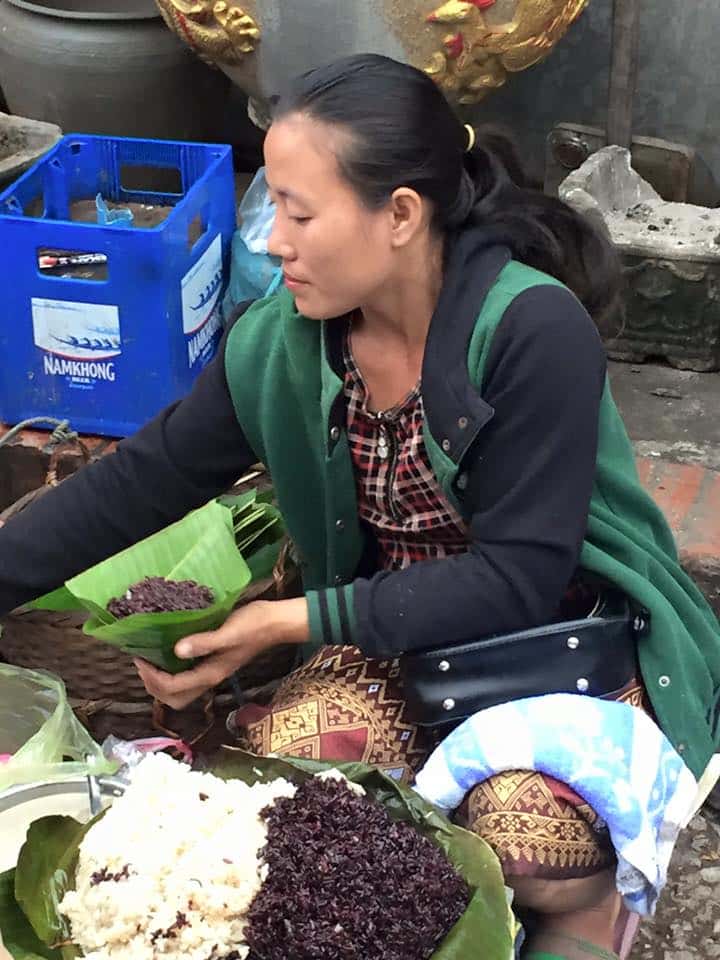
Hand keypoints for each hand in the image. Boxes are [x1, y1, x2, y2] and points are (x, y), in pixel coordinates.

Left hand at [133, 598, 307, 709]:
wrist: (275, 623)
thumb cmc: (253, 625)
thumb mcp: (228, 632)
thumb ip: (204, 642)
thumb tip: (176, 650)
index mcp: (210, 674)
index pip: (173, 688)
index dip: (152, 677)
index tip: (141, 657)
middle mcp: (209, 679)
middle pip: (174, 698)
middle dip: (153, 685)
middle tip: (142, 662)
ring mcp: (212, 673)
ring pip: (179, 691)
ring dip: (161, 682)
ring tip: (150, 660)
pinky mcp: (213, 664)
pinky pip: (186, 678)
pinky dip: (171, 673)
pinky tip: (167, 654)